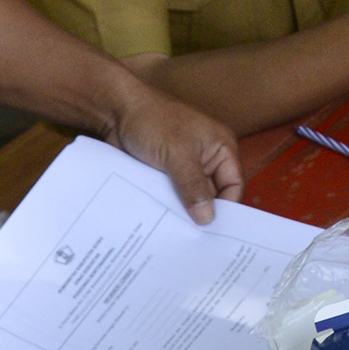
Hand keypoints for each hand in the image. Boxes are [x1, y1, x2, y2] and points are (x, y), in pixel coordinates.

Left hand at [103, 78, 244, 222]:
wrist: (115, 110)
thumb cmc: (154, 121)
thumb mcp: (178, 155)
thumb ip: (194, 187)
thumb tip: (207, 219)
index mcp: (221, 149)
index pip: (233, 186)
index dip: (226, 207)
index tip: (213, 231)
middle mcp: (206, 160)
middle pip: (213, 195)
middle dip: (203, 213)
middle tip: (195, 239)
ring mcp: (184, 167)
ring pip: (190, 198)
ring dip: (182, 212)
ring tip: (176, 235)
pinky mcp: (165, 174)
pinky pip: (171, 196)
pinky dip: (167, 206)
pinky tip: (160, 222)